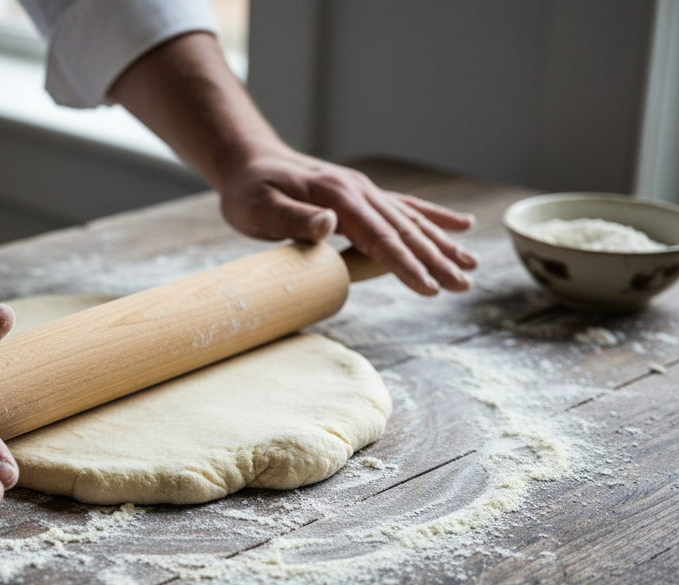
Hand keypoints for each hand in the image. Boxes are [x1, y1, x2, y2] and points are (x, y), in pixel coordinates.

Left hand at [215, 148, 477, 294]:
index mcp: (337, 196)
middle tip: (463, 287)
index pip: (379, 236)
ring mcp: (363, 190)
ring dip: (442, 244)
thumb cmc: (247, 190)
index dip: (405, 264)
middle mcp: (358, 190)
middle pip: (404, 229)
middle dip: (436, 260)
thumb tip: (330, 224)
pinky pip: (405, 207)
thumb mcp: (257, 207)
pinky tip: (462, 226)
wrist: (247, 160)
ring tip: (472, 266)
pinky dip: (435, 218)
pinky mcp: (362, 194)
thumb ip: (292, 217)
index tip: (428, 288)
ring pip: (411, 220)